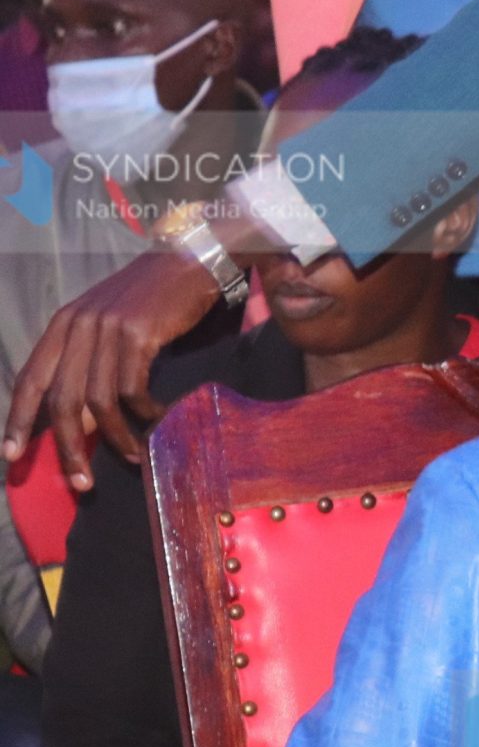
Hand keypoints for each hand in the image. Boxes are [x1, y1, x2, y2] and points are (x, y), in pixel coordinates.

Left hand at [1, 247, 218, 489]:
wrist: (191, 262)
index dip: (18, 420)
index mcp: (64, 325)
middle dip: (68, 447)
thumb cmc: (153, 300)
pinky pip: (132, 387)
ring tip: (134, 457)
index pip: (30, 379)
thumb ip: (91, 365)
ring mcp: (107, 329)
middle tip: (82, 483)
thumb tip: (84, 420)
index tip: (9, 455)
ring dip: (116, 438)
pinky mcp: (138, 334)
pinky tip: (159, 418)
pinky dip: (144, 412)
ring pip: (98, 400)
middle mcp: (78, 326)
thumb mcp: (111, 327)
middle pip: (62, 399)